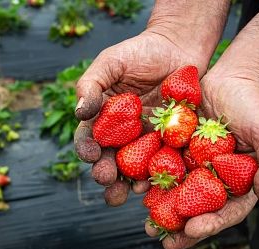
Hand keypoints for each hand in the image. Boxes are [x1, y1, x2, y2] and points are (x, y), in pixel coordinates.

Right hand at [74, 30, 209, 204]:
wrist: (179, 47)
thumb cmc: (141, 51)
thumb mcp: (111, 62)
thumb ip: (91, 84)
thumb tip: (79, 113)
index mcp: (104, 117)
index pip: (89, 138)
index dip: (87, 148)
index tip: (91, 154)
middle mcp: (123, 133)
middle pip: (109, 160)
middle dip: (105, 173)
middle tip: (106, 180)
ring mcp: (147, 140)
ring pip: (134, 168)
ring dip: (128, 183)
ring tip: (128, 192)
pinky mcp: (170, 142)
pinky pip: (162, 161)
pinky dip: (157, 174)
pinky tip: (153, 183)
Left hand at [145, 64, 258, 248]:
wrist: (234, 79)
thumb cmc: (257, 107)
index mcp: (236, 183)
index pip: (225, 210)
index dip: (210, 223)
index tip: (192, 230)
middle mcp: (212, 178)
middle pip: (197, 208)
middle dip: (180, 225)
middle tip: (163, 238)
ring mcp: (192, 164)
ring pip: (176, 191)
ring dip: (161, 208)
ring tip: (147, 223)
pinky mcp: (175, 148)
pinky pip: (162, 165)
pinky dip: (150, 178)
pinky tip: (137, 186)